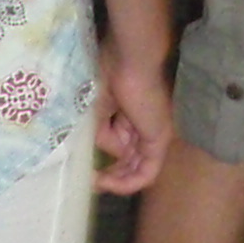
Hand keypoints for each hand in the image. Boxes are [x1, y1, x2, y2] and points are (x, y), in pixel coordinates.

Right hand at [90, 29, 174, 193]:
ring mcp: (154, 133)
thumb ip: (103, 136)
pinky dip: (128, 183)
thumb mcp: (97, 112)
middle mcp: (145, 126)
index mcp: (132, 116)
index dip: (103, 162)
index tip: (84, 169)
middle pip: (130, 161)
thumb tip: (110, 155)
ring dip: (115, 182)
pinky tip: (107, 184)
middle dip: (109, 175)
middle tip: (89, 181)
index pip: (121, 148)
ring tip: (95, 183)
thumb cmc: (109, 75)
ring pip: (137, 170)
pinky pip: (147, 172)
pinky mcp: (160, 139)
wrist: (129, 59)